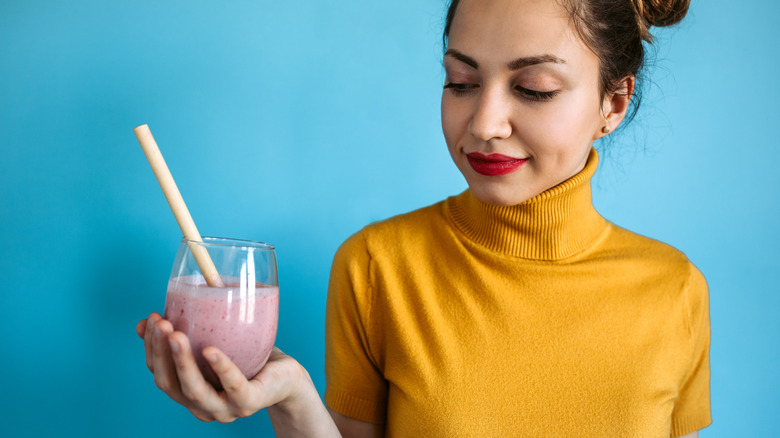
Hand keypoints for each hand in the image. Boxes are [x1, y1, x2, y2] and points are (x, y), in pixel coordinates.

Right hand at [136, 313, 307, 422]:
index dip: (150, 347)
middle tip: (161, 323)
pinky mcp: (249, 402)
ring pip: (194, 389)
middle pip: (170, 383)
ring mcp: (226, 408)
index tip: (150, 319)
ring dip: (181, 361)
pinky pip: (233, 385)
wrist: (285, 375)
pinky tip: (211, 350)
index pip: (160, 373)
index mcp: (189, 392)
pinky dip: (221, 367)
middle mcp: (202, 405)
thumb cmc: (248, 357)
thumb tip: (148, 318)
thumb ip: (186, 333)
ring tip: (176, 334)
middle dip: (160, 352)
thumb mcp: (214, 341)